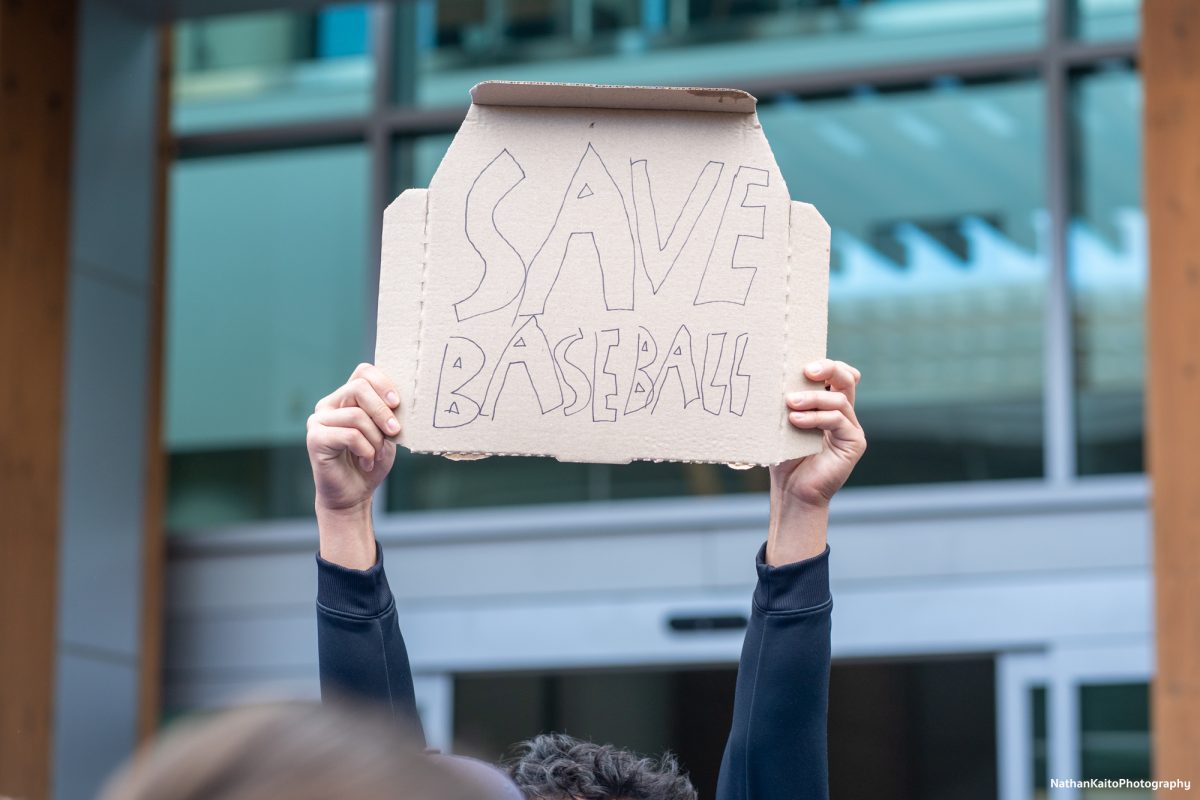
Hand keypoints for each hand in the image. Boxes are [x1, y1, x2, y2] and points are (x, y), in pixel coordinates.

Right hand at [307, 363, 401, 567]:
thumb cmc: (371, 461)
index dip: (383, 382)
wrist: (354, 494)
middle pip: (359, 387)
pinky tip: (367, 461)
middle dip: (382, 410)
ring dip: (375, 438)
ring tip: (377, 454)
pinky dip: (365, 450)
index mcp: (346, 398)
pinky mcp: (314, 438)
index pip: (363, 372)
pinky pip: (349, 435)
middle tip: (395, 431)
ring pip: (356, 415)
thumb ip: (389, 413)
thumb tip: (400, 398)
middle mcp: (329, 405)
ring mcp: (318, 420)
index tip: (397, 403)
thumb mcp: (386, 433)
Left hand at [766, 359, 865, 564]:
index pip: (835, 374)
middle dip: (828, 369)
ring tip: (790, 403)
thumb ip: (788, 402)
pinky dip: (816, 418)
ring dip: (813, 398)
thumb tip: (775, 374)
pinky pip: (838, 421)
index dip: (825, 364)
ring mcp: (851, 427)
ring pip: (839, 400)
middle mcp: (843, 413)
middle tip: (806, 371)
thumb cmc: (784, 456)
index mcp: (828, 404)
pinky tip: (796, 421)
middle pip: (846, 378)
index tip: (803, 363)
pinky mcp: (855, 443)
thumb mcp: (783, 423)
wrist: (792, 491)